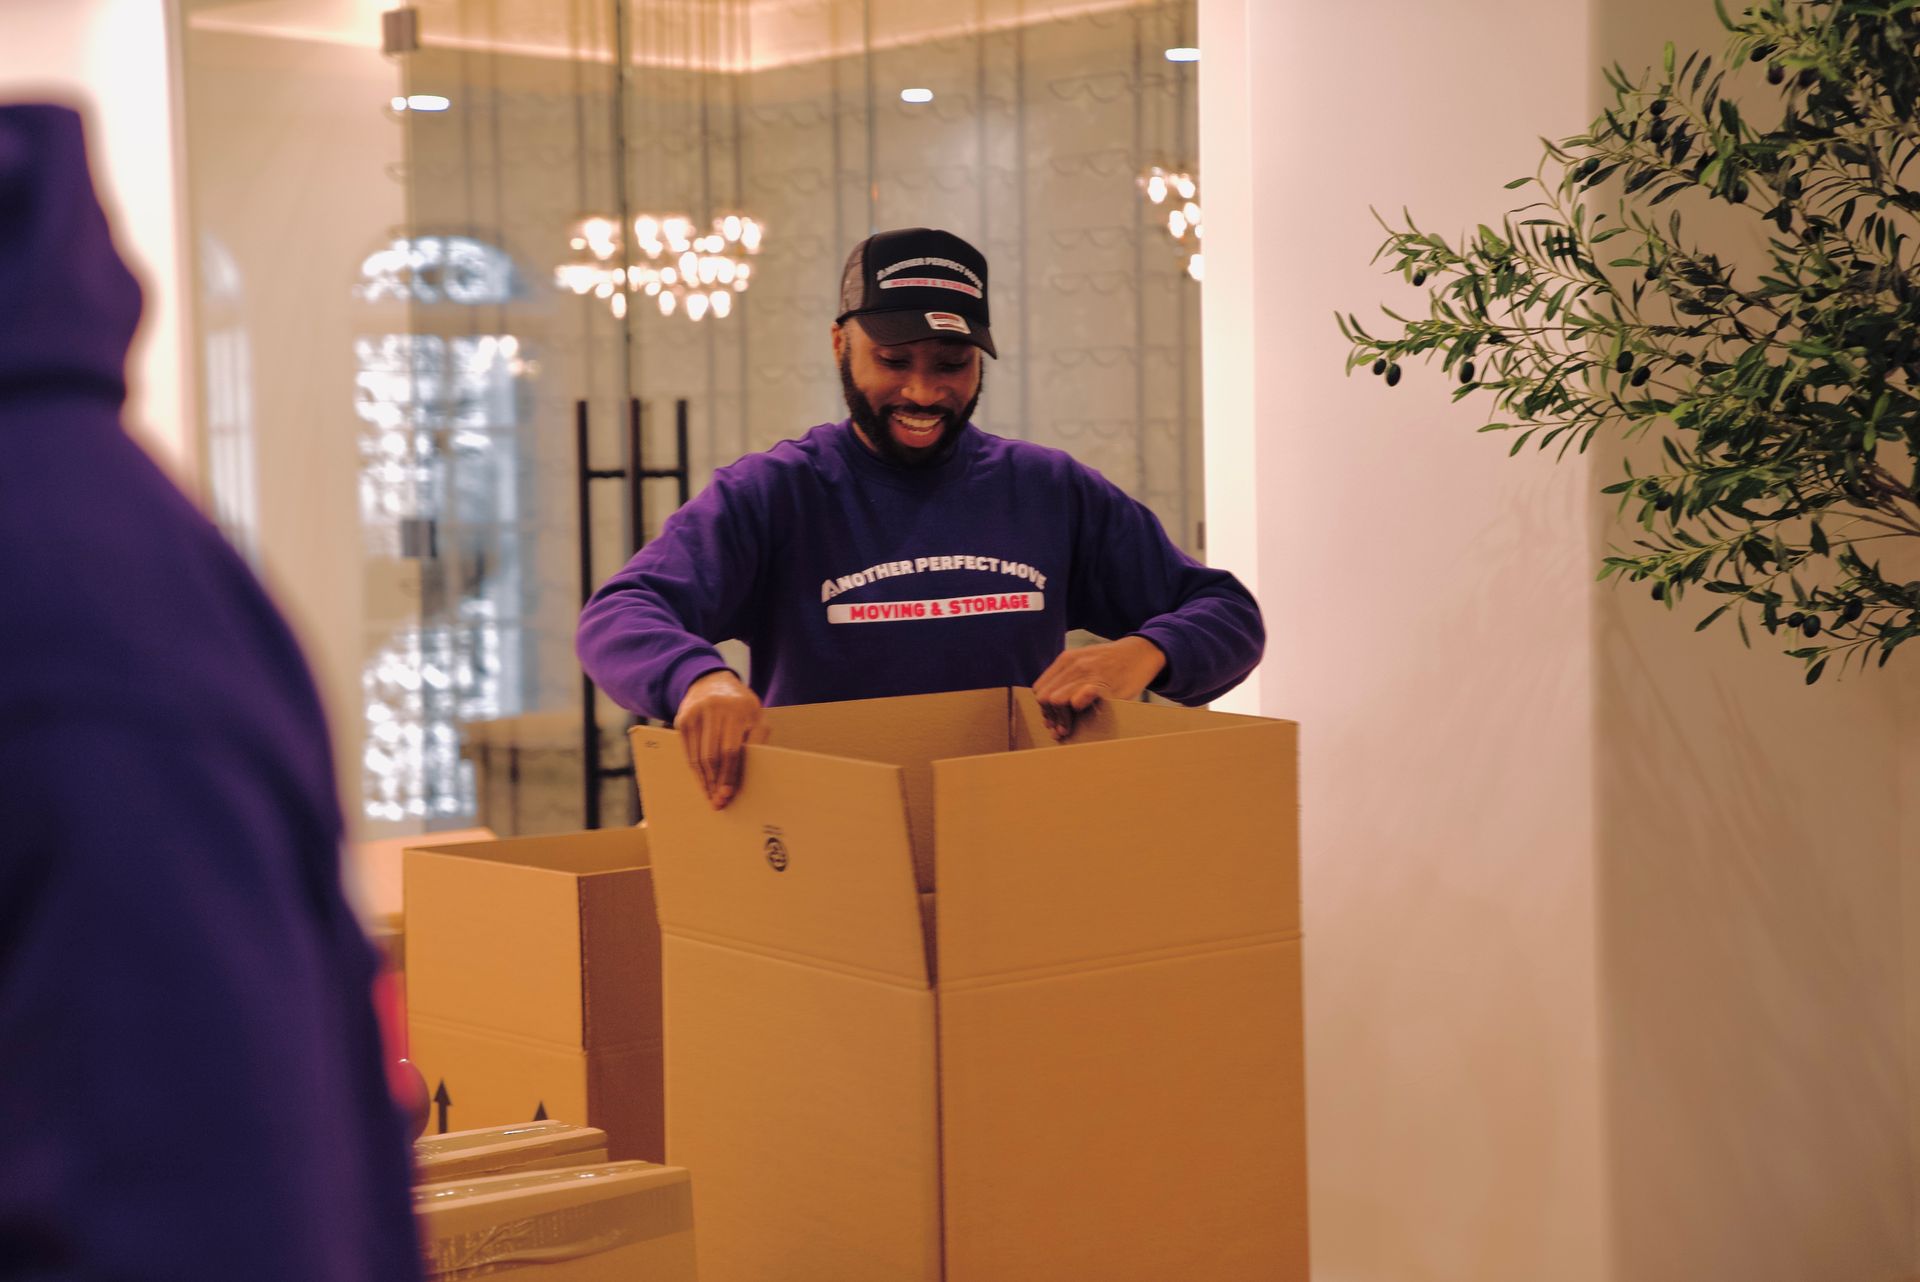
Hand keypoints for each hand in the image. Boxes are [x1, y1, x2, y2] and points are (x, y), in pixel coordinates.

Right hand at [675, 669, 766, 808]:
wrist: (711, 682)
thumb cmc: (741, 707)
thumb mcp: (757, 717)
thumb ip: (757, 740)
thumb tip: (747, 773)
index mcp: (738, 710)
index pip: (731, 750)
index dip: (729, 775)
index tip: (727, 794)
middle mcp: (715, 710)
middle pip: (712, 756)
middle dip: (715, 782)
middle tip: (718, 802)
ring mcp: (695, 714)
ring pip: (697, 756)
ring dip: (703, 780)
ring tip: (710, 795)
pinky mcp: (682, 719)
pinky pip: (687, 752)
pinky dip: (694, 769)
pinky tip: (701, 780)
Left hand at [1032, 636, 1165, 740]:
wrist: (1141, 653)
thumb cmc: (1113, 662)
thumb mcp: (1085, 659)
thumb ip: (1068, 677)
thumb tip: (1052, 704)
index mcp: (1067, 659)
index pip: (1040, 689)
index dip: (1044, 708)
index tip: (1052, 719)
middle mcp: (1075, 665)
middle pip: (1045, 697)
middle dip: (1050, 717)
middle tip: (1059, 729)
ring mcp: (1089, 675)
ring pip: (1057, 701)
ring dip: (1061, 720)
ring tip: (1068, 730)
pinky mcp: (1104, 687)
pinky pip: (1078, 701)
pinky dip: (1076, 712)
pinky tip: (1083, 718)